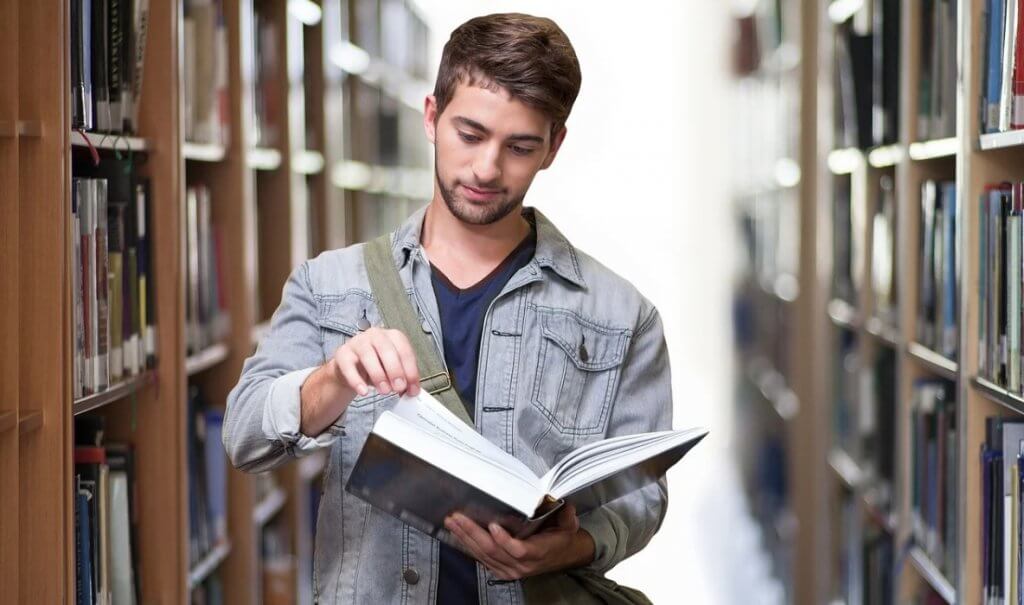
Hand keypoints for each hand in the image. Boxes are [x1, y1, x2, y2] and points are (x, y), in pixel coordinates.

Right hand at [330, 327, 420, 397]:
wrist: (351, 369)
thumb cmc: (376, 366)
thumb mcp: (392, 371)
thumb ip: (403, 378)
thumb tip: (412, 391)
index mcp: (392, 336)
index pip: (404, 350)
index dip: (410, 370)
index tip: (412, 388)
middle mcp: (375, 335)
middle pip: (386, 349)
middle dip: (395, 370)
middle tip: (399, 387)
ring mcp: (358, 342)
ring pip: (368, 355)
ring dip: (378, 375)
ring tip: (384, 391)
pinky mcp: (343, 353)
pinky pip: (348, 366)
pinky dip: (356, 380)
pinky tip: (363, 391)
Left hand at [443, 503, 595, 580]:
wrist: (562, 555)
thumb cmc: (561, 539)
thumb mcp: (569, 526)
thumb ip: (567, 516)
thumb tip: (565, 505)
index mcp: (538, 553)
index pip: (518, 550)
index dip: (504, 540)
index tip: (493, 526)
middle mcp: (521, 565)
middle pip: (493, 550)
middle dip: (472, 533)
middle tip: (458, 518)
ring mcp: (509, 569)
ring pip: (483, 555)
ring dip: (465, 538)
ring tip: (452, 522)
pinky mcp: (501, 569)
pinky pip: (481, 559)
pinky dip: (468, 546)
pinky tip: (458, 534)